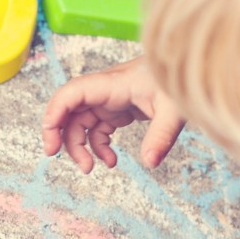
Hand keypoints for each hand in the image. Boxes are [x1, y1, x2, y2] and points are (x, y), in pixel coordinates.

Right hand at [41, 57, 185, 172]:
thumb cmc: (178, 81)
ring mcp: (109, 100)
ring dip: (80, 147)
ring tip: (91, 168)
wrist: (189, 70)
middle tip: (59, 158)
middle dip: (61, 136)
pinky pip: (97, 130)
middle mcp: (104, 91)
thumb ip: (162, 136)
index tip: (50, 142)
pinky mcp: (117, 110)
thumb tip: (150, 163)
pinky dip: (99, 147)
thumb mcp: (174, 110)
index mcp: (111, 84)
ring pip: (80, 123)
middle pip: (69, 112)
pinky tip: (112, 160)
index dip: (54, 114)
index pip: (71, 94)